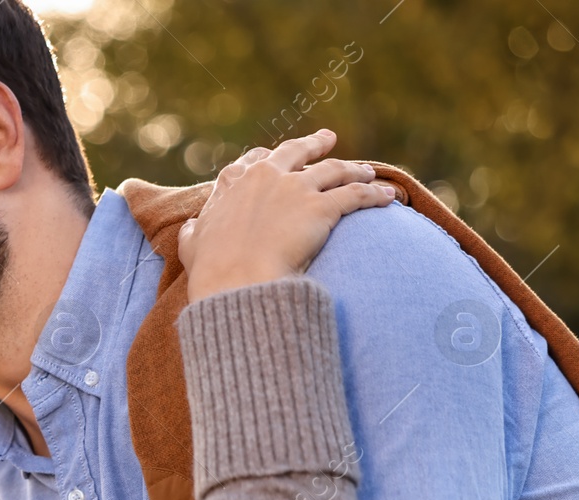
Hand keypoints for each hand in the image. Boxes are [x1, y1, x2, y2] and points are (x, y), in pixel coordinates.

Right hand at [178, 129, 395, 302]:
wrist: (237, 282)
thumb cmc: (212, 270)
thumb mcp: (191, 247)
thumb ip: (192, 233)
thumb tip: (188, 228)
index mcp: (233, 184)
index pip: (252, 160)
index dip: (266, 156)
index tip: (272, 154)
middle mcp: (266, 177)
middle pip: (297, 151)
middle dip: (315, 144)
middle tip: (328, 139)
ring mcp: (295, 189)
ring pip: (334, 170)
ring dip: (354, 169)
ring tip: (368, 173)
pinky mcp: (322, 207)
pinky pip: (356, 194)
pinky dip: (376, 194)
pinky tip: (390, 197)